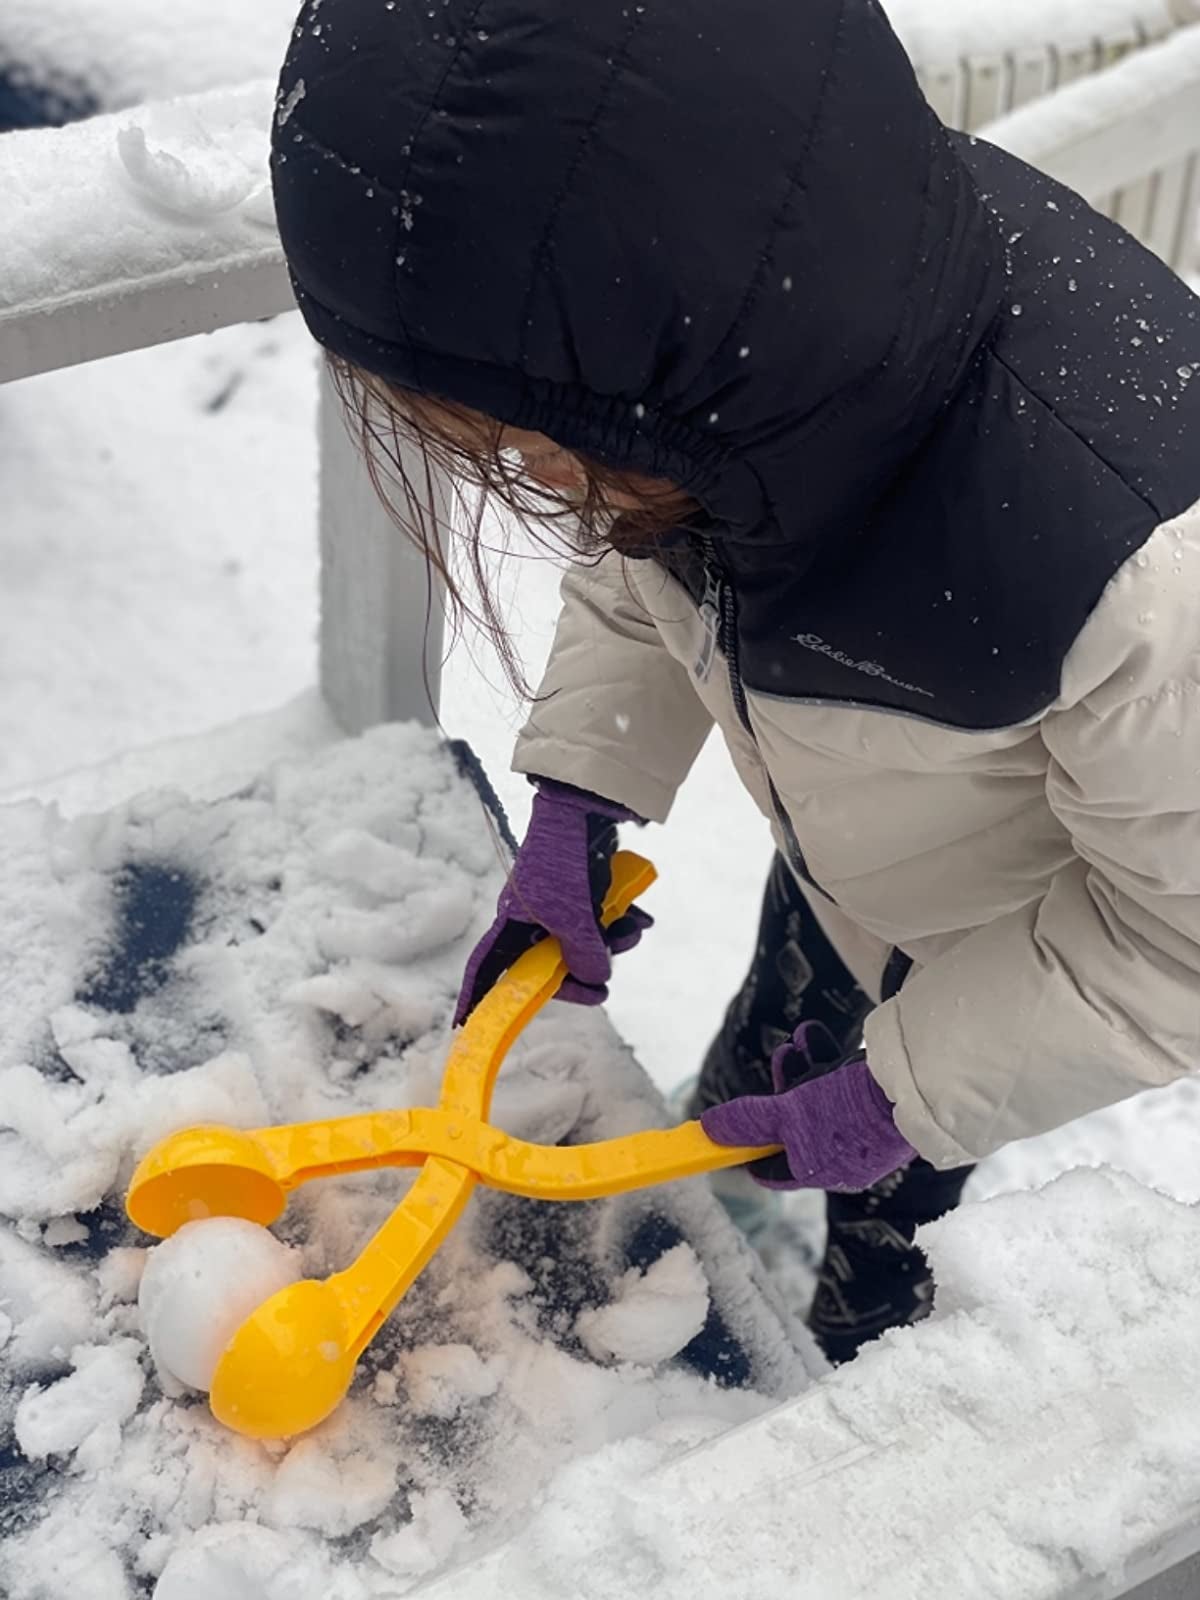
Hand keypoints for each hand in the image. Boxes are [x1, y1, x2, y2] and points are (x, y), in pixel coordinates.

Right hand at [454, 780, 651, 1024]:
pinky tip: (640, 919)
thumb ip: (583, 955)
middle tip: (604, 989)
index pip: (487, 967)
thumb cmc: (564, 862)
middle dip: (581, 971)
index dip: (476, 996)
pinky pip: (601, 919)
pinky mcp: (585, 889)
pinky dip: (621, 922)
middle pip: (549, 963)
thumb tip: (596, 979)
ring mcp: (560, 902)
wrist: (585, 808)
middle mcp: (532, 917)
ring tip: (633, 932)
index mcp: (513, 924)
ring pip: (583, 941)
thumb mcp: (572, 917)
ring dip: (611, 942)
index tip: (464, 1024)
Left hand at [700, 1022, 915, 1191]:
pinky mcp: (875, 1098)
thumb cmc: (849, 1110)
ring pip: (817, 1096)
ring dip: (802, 1066)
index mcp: (822, 1170)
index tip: (727, 1125)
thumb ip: (748, 1122)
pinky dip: (825, 1055)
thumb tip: (707, 1130)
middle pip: (794, 1126)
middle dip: (779, 1091)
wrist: (916, 1084)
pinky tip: (814, 1032)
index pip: (774, 1169)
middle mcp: (842, 1152)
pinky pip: (840, 1079)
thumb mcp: (790, 1115)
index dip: (747, 1148)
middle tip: (779, 1061)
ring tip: (795, 1042)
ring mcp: (861, 1125)